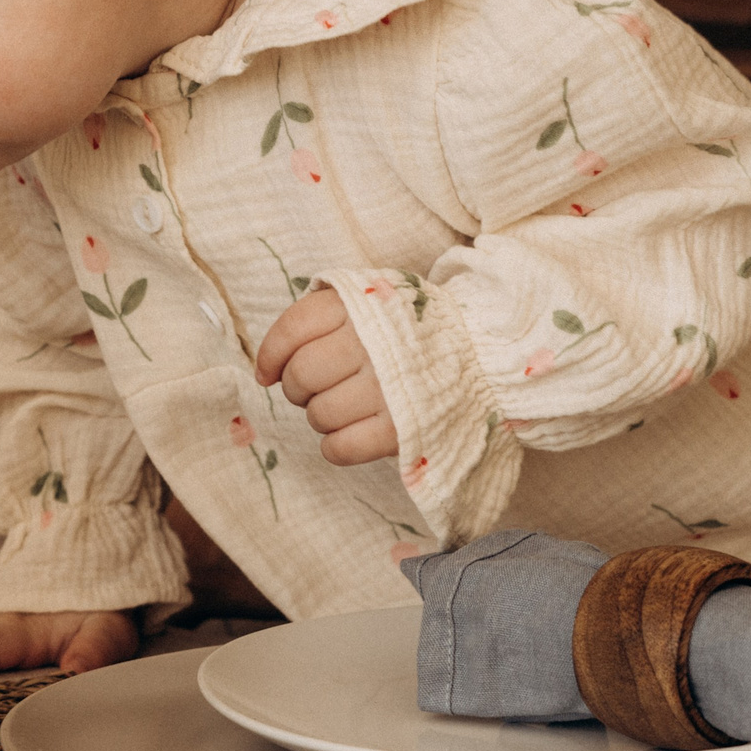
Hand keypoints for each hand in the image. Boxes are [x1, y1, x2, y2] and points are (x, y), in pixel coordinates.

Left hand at [252, 288, 396, 464]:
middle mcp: (370, 344)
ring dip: (321, 417)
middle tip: (317, 389)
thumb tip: (269, 370)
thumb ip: (321, 320)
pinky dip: (335, 447)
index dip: (270, 356)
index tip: (269, 373)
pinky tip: (347, 435)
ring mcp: (387, 388)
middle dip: (299, 389)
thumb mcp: (368, 303)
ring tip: (343, 408)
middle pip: (302, 375)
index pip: (293, 330)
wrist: (482, 352)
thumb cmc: (409, 331)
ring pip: (319, 414)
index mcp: (358, 307)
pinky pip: (342, 448)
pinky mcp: (402, 428)